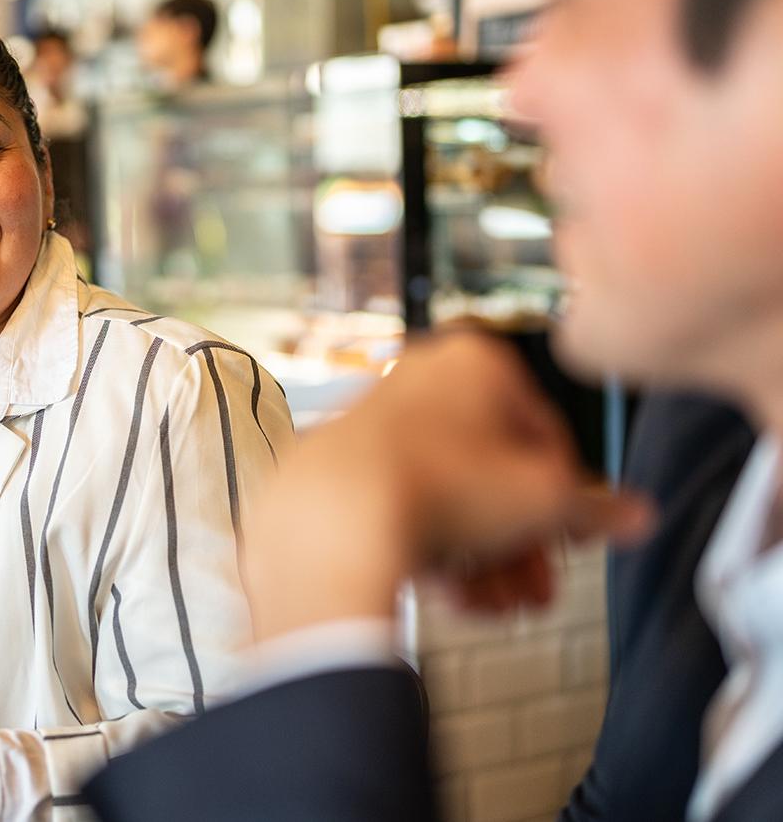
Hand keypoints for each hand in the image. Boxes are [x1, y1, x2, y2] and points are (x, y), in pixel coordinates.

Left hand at [241, 333, 651, 641]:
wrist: (333, 519)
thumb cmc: (438, 487)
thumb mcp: (545, 501)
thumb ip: (598, 510)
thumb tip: (636, 516)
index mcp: (475, 362)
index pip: (545, 432)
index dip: (566, 497)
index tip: (572, 538)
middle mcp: (418, 381)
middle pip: (491, 474)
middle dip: (520, 544)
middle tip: (536, 590)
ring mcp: (373, 424)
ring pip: (447, 499)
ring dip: (483, 561)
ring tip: (499, 607)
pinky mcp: (339, 470)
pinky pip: (399, 510)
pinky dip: (430, 552)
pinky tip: (455, 599)